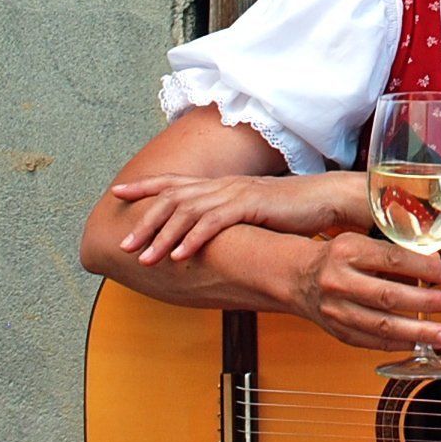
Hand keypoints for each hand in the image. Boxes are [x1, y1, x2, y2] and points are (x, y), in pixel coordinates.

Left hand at [112, 172, 357, 262]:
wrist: (323, 200)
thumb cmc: (290, 211)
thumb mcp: (251, 214)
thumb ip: (228, 220)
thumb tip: (208, 236)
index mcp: (220, 185)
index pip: (174, 182)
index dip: (144, 187)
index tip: (117, 194)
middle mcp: (222, 185)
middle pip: (172, 199)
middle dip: (144, 221)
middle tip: (124, 244)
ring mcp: (234, 194)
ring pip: (187, 212)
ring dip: (162, 237)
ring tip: (144, 258)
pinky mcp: (250, 206)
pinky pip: (214, 223)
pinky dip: (193, 239)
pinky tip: (179, 255)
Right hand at [289, 234, 440, 351]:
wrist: (296, 278)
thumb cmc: (336, 256)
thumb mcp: (361, 242)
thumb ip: (395, 252)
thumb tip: (436, 264)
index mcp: (347, 252)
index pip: (392, 259)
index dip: (424, 268)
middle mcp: (339, 281)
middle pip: (388, 295)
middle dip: (427, 302)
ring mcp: (337, 310)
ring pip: (382, 325)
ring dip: (419, 332)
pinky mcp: (338, 331)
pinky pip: (373, 342)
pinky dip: (400, 345)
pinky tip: (421, 344)